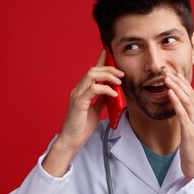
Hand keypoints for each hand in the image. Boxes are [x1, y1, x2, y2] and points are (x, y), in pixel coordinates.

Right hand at [42, 50, 123, 175]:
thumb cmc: (81, 127)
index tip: (108, 53)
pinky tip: (113, 93)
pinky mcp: (79, 102)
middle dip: (109, 68)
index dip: (100, 61)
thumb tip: (111, 92)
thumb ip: (101, 100)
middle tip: (121, 74)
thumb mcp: (95, 110)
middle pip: (93, 70)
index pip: (92, 72)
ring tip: (119, 82)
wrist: (71, 140)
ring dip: (107, 76)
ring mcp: (77, 95)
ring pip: (91, 76)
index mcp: (82, 91)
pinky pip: (93, 89)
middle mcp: (78, 90)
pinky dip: (105, 89)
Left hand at [164, 71, 193, 178]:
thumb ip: (188, 121)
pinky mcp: (189, 132)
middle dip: (180, 83)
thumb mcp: (191, 133)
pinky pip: (182, 114)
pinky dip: (176, 102)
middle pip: (191, 96)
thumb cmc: (193, 152)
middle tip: (169, 73)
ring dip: (177, 88)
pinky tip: (170, 94)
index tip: (177, 76)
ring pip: (187, 102)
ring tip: (168, 79)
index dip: (185, 85)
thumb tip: (181, 111)